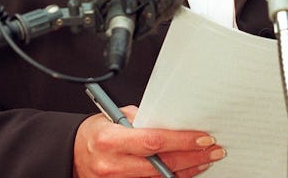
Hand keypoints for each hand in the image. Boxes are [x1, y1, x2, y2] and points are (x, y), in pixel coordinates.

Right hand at [72, 106, 225, 177]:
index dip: (180, 141)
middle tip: (213, 149)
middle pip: (161, 164)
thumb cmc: (95, 133)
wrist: (73, 155)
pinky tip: (187, 170)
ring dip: (187, 169)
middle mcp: (114, 164)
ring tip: (206, 159)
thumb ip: (140, 119)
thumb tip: (168, 119)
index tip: (202, 137)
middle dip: (192, 156)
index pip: (153, 141)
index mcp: (110, 140)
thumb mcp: (113, 117)